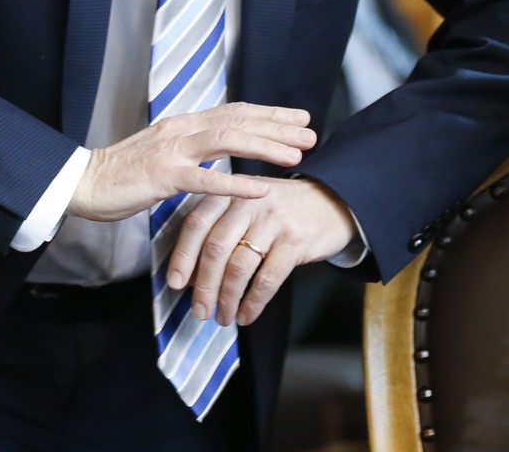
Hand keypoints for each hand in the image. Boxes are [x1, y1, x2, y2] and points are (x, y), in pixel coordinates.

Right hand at [67, 103, 315, 221]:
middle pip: (239, 120)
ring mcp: (172, 150)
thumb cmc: (126, 171)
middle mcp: (182, 129)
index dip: (271, 114)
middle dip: (279, 127)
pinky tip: (261, 188)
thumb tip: (226, 143)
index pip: (236, 111)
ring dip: (265, 147)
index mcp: (185, 123)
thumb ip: (195, 145)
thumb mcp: (166, 150)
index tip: (301, 118)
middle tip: (311, 134)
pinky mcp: (162, 176)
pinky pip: (205, 178)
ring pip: (228, 141)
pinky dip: (235, 181)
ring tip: (295, 156)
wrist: (83, 182)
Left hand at [167, 177, 357, 326]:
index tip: (175, 284)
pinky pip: (267, 279)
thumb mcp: (249, 203)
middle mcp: (250, 201)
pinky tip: (247, 314)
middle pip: (216, 248)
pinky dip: (253, 302)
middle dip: (204, 286)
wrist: (334, 200)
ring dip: (227, 299)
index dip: (183, 256)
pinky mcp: (295, 240)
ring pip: (239, 267)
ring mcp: (274, 220)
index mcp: (232, 191)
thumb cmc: (282, 209)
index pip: (197, 223)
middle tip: (200, 311)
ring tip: (223, 317)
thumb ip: (221, 226)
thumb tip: (191, 273)